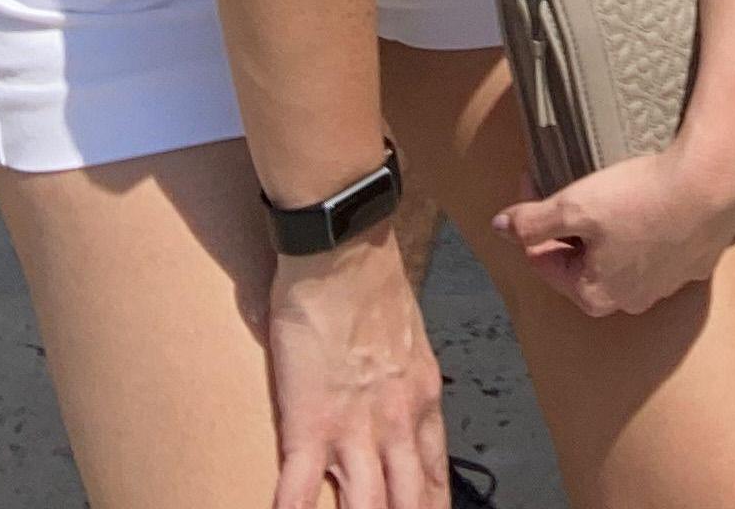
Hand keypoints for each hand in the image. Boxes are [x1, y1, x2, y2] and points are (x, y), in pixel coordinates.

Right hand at [263, 228, 448, 508]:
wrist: (342, 251)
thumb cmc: (372, 284)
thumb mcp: (411, 341)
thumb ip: (408, 385)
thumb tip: (404, 409)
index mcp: (422, 401)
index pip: (434, 478)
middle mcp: (397, 424)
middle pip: (410, 504)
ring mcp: (355, 429)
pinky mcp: (310, 423)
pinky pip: (299, 491)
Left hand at [492, 127, 734, 317]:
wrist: (711, 184)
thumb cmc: (639, 197)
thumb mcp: (574, 204)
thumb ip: (531, 221)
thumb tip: (498, 229)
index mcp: (593, 294)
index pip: (543, 262)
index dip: (531, 222)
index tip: (533, 183)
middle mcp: (630, 302)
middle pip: (584, 265)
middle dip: (571, 232)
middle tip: (572, 191)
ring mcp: (667, 286)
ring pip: (623, 260)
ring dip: (611, 234)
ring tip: (614, 195)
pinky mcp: (695, 265)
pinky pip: (660, 252)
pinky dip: (649, 232)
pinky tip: (654, 204)